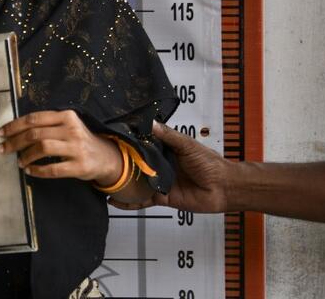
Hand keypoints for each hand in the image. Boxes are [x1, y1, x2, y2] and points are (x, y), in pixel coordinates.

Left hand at [0, 110, 121, 184]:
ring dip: (26, 155)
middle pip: (35, 133)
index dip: (15, 125)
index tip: (1, 133)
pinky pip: (53, 169)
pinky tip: (29, 171)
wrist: (105, 157)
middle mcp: (72, 129)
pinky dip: (38, 170)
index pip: (34, 118)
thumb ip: (46, 125)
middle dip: (15, 142)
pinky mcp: (80, 166)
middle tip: (2, 149)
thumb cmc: (78, 140)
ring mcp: (76, 148)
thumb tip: (14, 130)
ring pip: (43, 148)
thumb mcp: (66, 126)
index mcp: (66, 116)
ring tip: (19, 161)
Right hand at [109, 121, 232, 212]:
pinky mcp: (161, 198)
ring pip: (135, 183)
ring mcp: (159, 182)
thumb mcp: (187, 145)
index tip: (110, 138)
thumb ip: (168, 136)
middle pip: (135, 164)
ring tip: (103, 181)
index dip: (127, 142)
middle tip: (100, 160)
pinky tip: (115, 201)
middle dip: (119, 163)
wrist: (224, 187)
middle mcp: (159, 165)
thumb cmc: (209, 163)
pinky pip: (142, 200)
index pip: (141, 144)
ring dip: (121, 183)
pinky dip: (129, 202)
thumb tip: (149, 123)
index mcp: (164, 149)